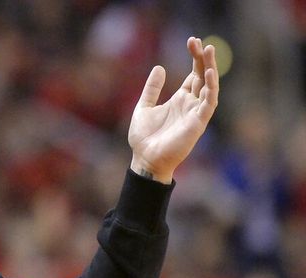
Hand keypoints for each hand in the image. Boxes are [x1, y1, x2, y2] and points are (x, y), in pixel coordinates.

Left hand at [128, 37, 218, 183]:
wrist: (145, 159)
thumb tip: (160, 67)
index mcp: (179, 100)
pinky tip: (208, 73)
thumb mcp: (143, 107)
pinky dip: (210, 88)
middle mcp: (190, 105)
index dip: (194, 59)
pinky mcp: (198, 123)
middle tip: (200, 42)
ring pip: (209, 86)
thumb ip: (152, 89)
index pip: (192, 75)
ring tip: (208, 51)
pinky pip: (209, 103)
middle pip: (202, 77)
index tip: (191, 41)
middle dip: (203, 59)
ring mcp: (196, 113)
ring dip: (210, 69)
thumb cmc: (144, 138)